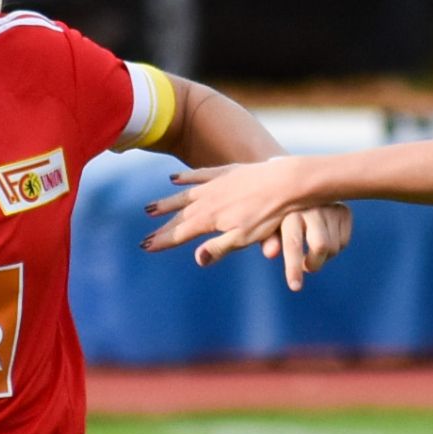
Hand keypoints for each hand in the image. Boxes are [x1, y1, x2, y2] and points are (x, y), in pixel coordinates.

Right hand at [143, 161, 320, 272]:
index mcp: (209, 219)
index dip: (163, 241)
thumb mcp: (245, 237)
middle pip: (179, 217)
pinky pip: (199, 175)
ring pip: (184, 195)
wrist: (287, 181)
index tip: (146, 247)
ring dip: (167, 203)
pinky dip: (185, 178)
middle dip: (161, 228)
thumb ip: (220, 248)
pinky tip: (174, 179)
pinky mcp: (226, 172)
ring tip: (151, 209)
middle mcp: (206, 200)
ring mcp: (215, 184)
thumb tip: (197, 260)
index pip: (180, 234)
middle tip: (145, 239)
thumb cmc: (269, 214)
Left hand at [258, 202, 351, 288]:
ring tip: (310, 249)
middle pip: (322, 247)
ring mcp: (330, 208)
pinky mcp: (344, 211)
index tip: (295, 287)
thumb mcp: (270, 227)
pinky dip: (334, 247)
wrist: (301, 191)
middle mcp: (312, 207)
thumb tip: (270, 253)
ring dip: (322, 257)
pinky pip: (344, 242)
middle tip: (306, 265)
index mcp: (289, 211)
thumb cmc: (279, 215)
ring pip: (334, 248)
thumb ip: (269, 240)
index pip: (293, 243)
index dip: (293, 267)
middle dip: (314, 263)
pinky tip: (323, 237)